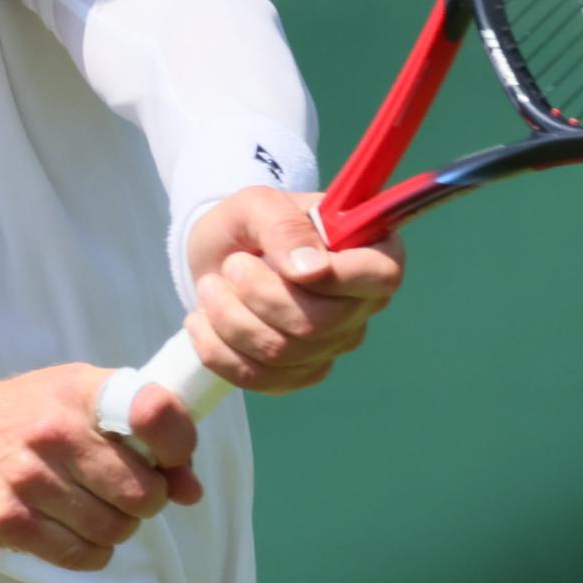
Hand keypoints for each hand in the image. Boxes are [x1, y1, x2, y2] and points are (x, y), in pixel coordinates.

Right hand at [0, 366, 203, 571]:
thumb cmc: (27, 419)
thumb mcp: (79, 402)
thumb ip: (142, 434)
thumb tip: (192, 489)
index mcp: (80, 390)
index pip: (154, 410)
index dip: (179, 443)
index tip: (173, 457)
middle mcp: (53, 430)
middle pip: (143, 491)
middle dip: (147, 500)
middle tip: (128, 492)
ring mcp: (28, 477)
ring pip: (116, 529)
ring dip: (118, 528)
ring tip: (95, 509)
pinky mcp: (9, 520)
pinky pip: (82, 555)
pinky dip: (91, 551)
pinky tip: (74, 531)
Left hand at [183, 186, 405, 393]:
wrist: (218, 257)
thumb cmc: (249, 225)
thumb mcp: (258, 204)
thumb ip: (284, 226)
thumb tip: (312, 270)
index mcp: (371, 252)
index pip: (380, 277)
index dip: (333, 277)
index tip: (281, 262)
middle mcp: (361, 305)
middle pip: (320, 324)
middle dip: (259, 296)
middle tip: (232, 265)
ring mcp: (332, 344)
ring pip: (283, 353)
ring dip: (230, 318)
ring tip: (211, 286)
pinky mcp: (298, 373)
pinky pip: (259, 378)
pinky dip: (218, 350)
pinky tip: (202, 321)